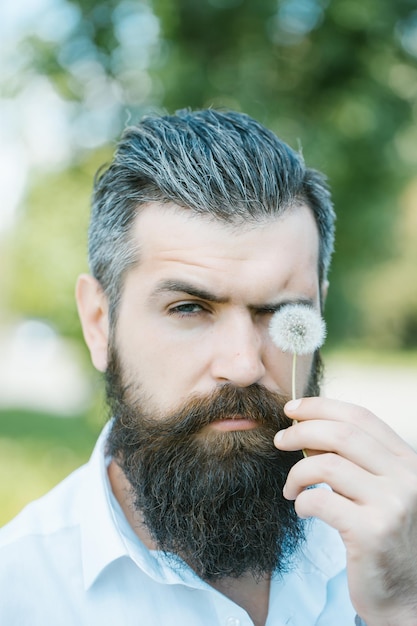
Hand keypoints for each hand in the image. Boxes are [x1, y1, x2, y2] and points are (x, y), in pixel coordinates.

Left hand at [274, 397, 416, 625]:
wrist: (406, 594)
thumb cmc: (383, 537)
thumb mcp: (376, 490)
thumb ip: (352, 460)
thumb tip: (307, 430)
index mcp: (407, 461)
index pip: (361, 417)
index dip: (321, 406)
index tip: (292, 408)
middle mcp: (406, 477)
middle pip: (341, 434)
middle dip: (301, 430)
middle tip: (280, 440)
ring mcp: (392, 504)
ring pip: (327, 465)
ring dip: (297, 472)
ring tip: (290, 488)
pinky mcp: (373, 532)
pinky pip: (320, 500)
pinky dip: (301, 501)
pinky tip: (302, 510)